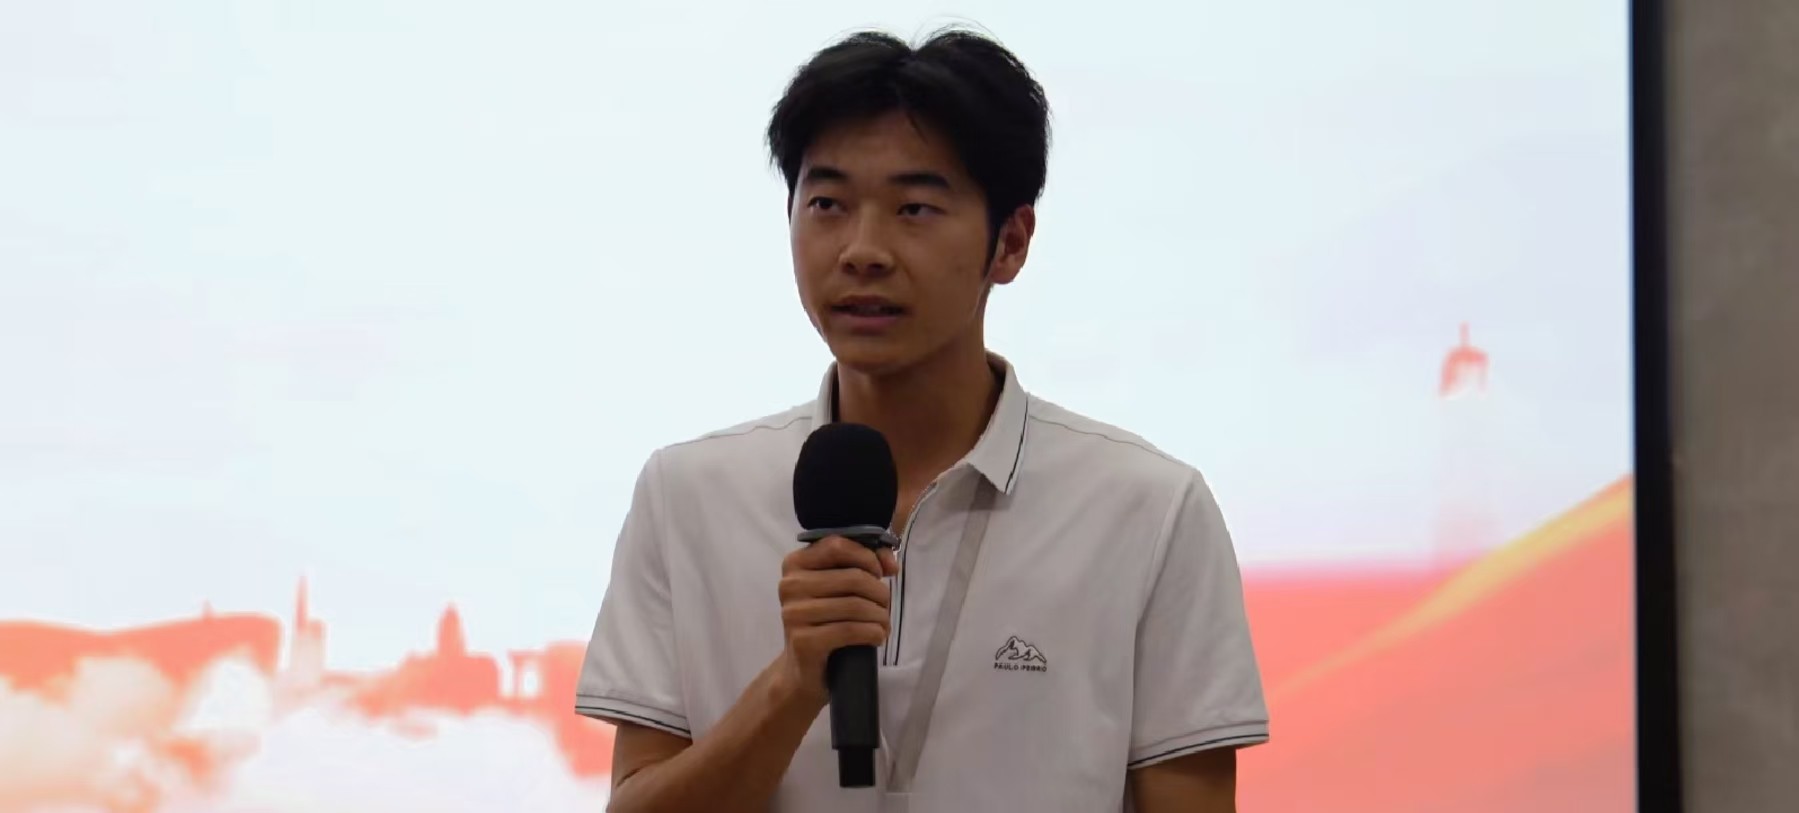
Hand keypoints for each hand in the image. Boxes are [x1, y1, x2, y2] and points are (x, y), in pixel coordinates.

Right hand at [773, 535, 900, 705]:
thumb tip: (891, 563)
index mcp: (794, 564)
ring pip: (856, 605)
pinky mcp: (804, 641)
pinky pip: (850, 630)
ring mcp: (794, 614)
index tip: (880, 573)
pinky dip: (874, 633)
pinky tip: (878, 637)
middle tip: (885, 606)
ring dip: (880, 616)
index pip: (837, 545)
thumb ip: (864, 563)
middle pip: (853, 578)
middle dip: (880, 593)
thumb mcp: (839, 587)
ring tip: (883, 624)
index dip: (867, 557)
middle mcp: (789, 585)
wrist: (802, 669)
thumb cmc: (825, 621)